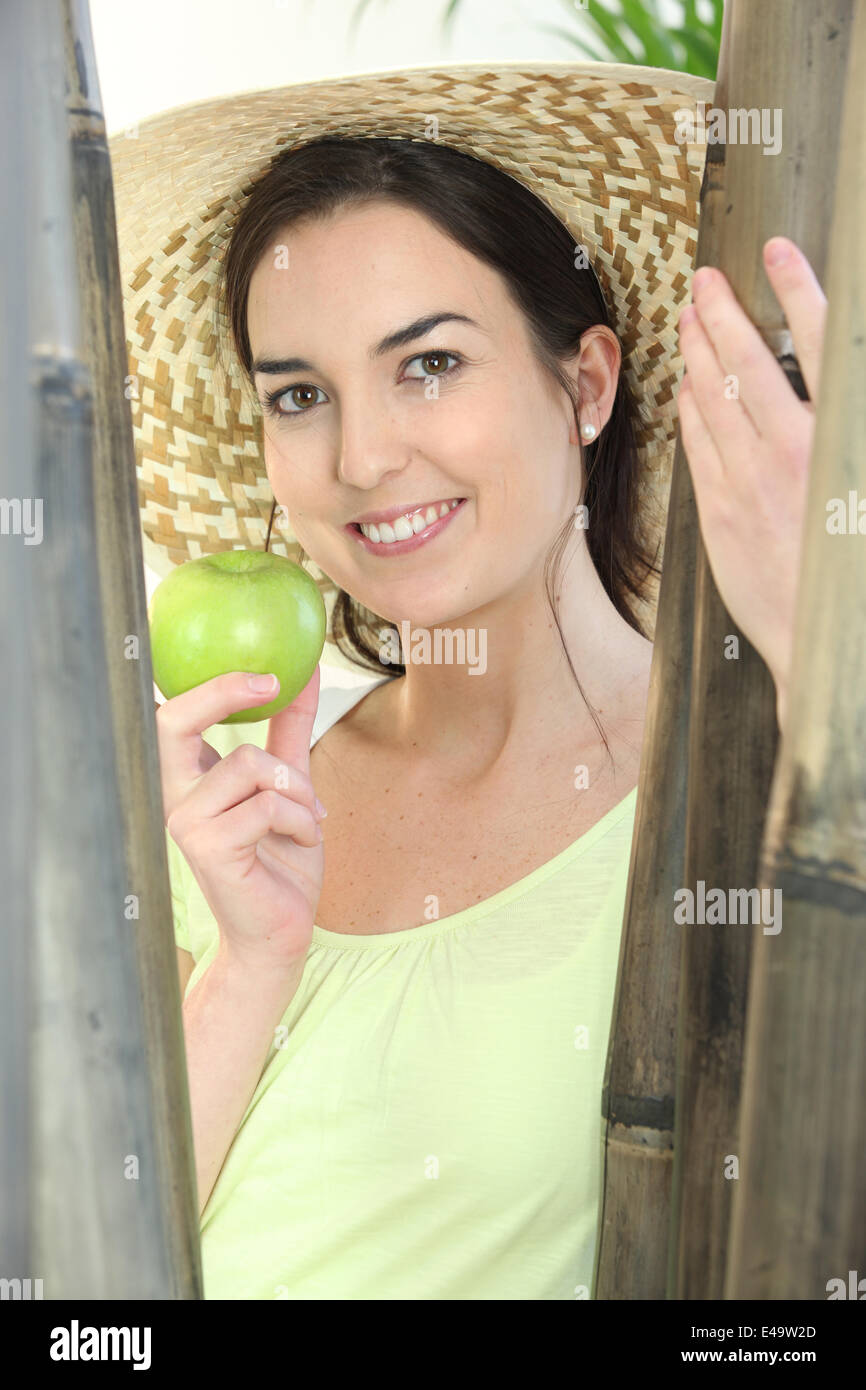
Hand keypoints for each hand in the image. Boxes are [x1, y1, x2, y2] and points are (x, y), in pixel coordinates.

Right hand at [157, 666, 324, 972]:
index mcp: (187, 780)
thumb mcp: (289, 786)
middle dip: (223, 692)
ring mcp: (186, 823)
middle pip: (174, 721)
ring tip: (309, 818)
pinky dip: (302, 818)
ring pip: (250, 763)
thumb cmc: (280, 863)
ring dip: (298, 788)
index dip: (210, 684)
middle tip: (273, 683)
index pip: (171, 715)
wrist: (280, 931)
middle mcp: (174, 797)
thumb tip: (305, 673)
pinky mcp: (207, 848)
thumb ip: (289, 732)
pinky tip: (303, 838)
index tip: (269, 673)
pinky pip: (268, 805)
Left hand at [676, 236, 827, 731]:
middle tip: (705, 280)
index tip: (778, 252)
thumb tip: (829, 387)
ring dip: (698, 351)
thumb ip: (845, 430)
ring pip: (714, 400)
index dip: (798, 289)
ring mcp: (750, 485)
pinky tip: (685, 385)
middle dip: (723, 313)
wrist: (830, 643)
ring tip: (688, 317)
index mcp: (841, 441)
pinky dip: (690, 407)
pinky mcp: (720, 515)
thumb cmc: (854, 568)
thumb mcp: (864, 491)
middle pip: (748, 365)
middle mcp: (793, 454)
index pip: (820, 345)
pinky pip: (698, 446)